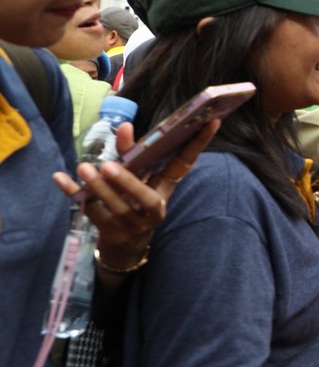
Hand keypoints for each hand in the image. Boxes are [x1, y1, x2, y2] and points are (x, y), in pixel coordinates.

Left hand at [52, 118, 218, 270]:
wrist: (126, 246)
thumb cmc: (134, 203)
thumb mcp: (140, 179)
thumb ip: (132, 154)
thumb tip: (124, 126)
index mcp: (166, 190)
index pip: (185, 164)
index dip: (199, 143)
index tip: (211, 120)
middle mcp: (154, 209)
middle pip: (144, 198)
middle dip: (127, 182)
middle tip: (108, 166)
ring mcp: (132, 225)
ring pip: (115, 208)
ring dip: (98, 189)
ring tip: (84, 168)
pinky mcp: (110, 233)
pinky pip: (90, 213)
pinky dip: (74, 195)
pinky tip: (60, 178)